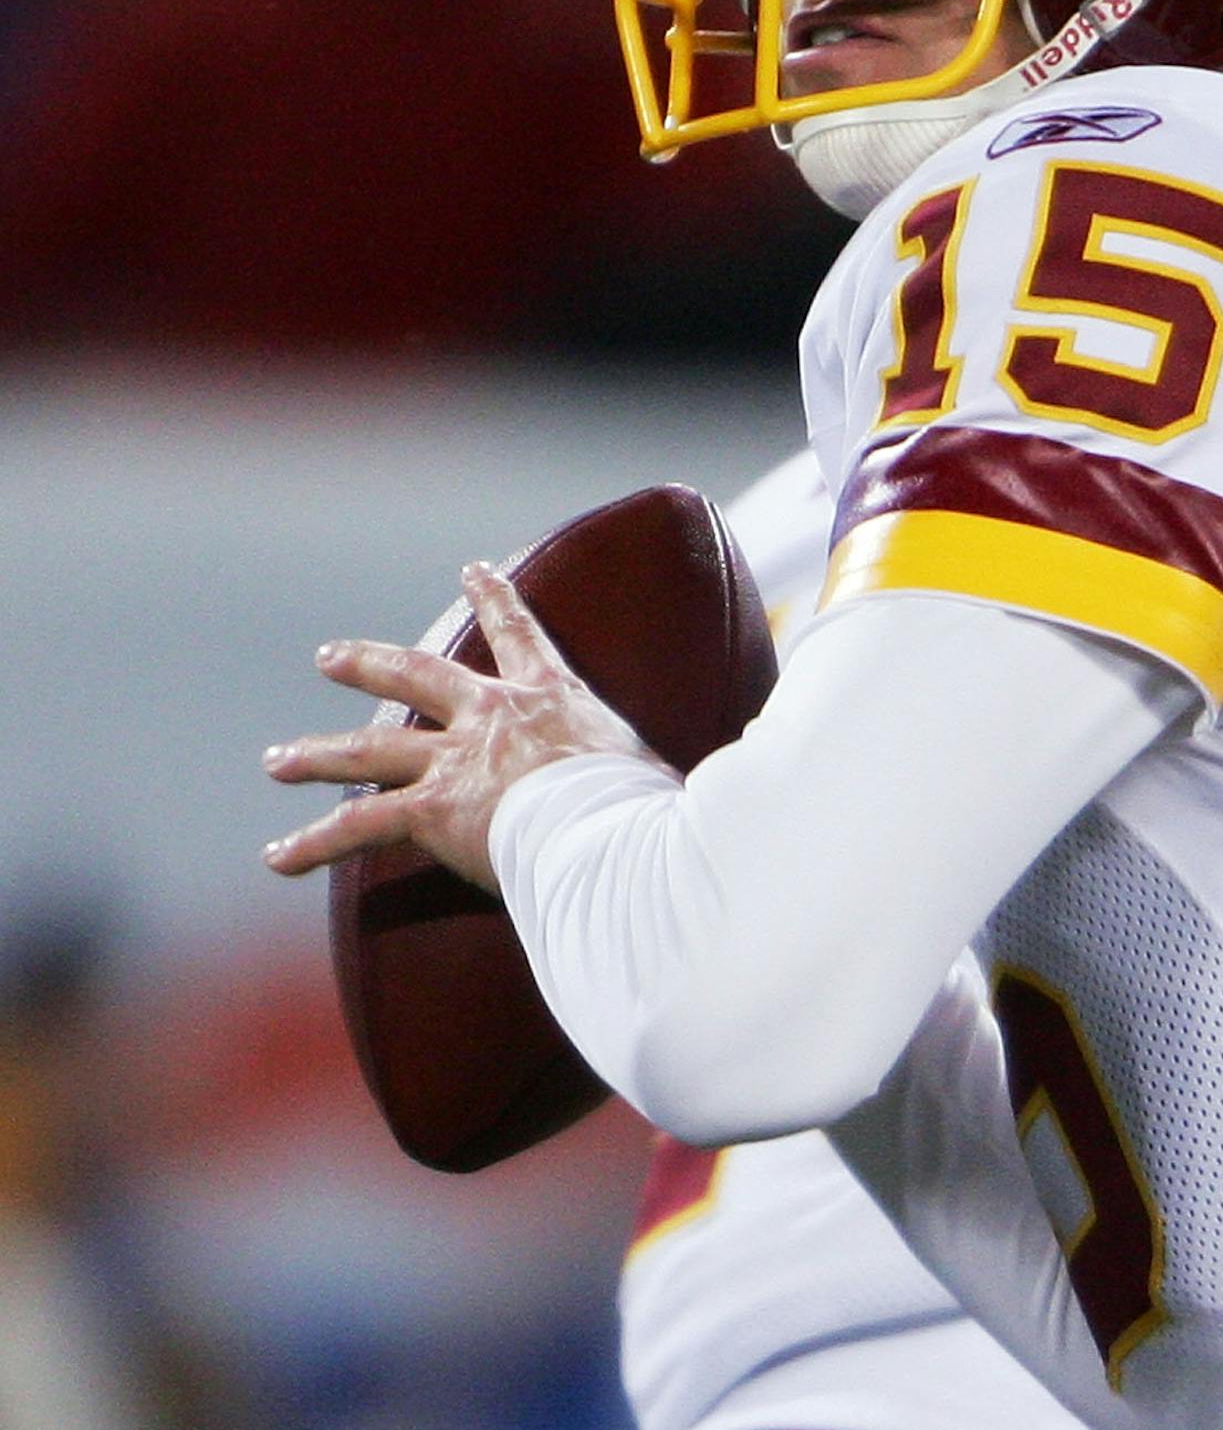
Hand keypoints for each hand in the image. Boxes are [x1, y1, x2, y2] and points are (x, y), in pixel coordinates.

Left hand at [262, 562, 664, 891]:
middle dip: (370, 664)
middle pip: (419, 675)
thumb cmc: (654, 807)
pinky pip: (358, 827)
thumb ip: (673, 773)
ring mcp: (456, 760)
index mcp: (553, 699)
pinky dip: (312, 845)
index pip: (522, 634)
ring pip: (370, 751)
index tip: (475, 570)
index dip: (497, 597)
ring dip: (319, 755)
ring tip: (278, 760)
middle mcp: (493, 717)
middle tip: (330, 659)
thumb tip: (741, 788)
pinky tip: (274, 859)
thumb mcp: (666, 772)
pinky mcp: (432, 808)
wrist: (613, 826)